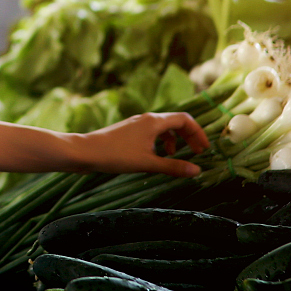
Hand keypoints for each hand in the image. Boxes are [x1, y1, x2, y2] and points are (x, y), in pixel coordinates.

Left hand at [71, 112, 208, 177]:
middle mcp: (147, 118)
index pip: (185, 120)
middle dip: (189, 136)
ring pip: (163, 127)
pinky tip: (156, 156)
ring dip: (174, 140)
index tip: (205, 148)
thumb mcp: (148, 164)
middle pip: (175, 122)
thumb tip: (197, 171)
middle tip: (197, 152)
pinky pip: (151, 132)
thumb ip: (173, 167)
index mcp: (154, 122)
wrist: (86, 151)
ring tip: (175, 156)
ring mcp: (137, 123)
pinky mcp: (129, 131)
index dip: (198, 133)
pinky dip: (160, 142)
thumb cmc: (116, 156)